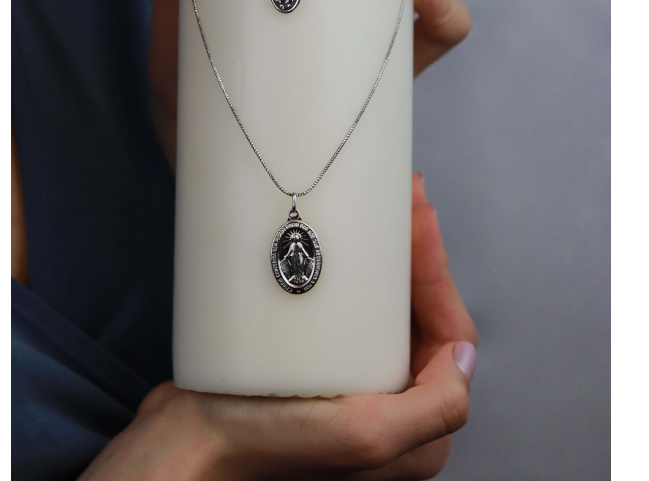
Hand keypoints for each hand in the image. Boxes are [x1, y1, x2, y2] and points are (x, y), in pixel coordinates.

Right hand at [77, 173, 477, 479]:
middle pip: (420, 318)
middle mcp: (392, 415)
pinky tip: (344, 246)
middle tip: (405, 199)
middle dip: (418, 254)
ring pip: (387, 312)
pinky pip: (350, 315)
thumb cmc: (260, 449)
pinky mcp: (318, 373)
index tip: (421, 218)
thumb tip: (465, 359)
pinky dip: (354, 276)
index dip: (438, 272)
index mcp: (416, 435)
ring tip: (383, 207)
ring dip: (389, 258)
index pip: (448, 337)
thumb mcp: (362, 435)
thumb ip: (432, 408)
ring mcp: (354, 392)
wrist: (183, 448)